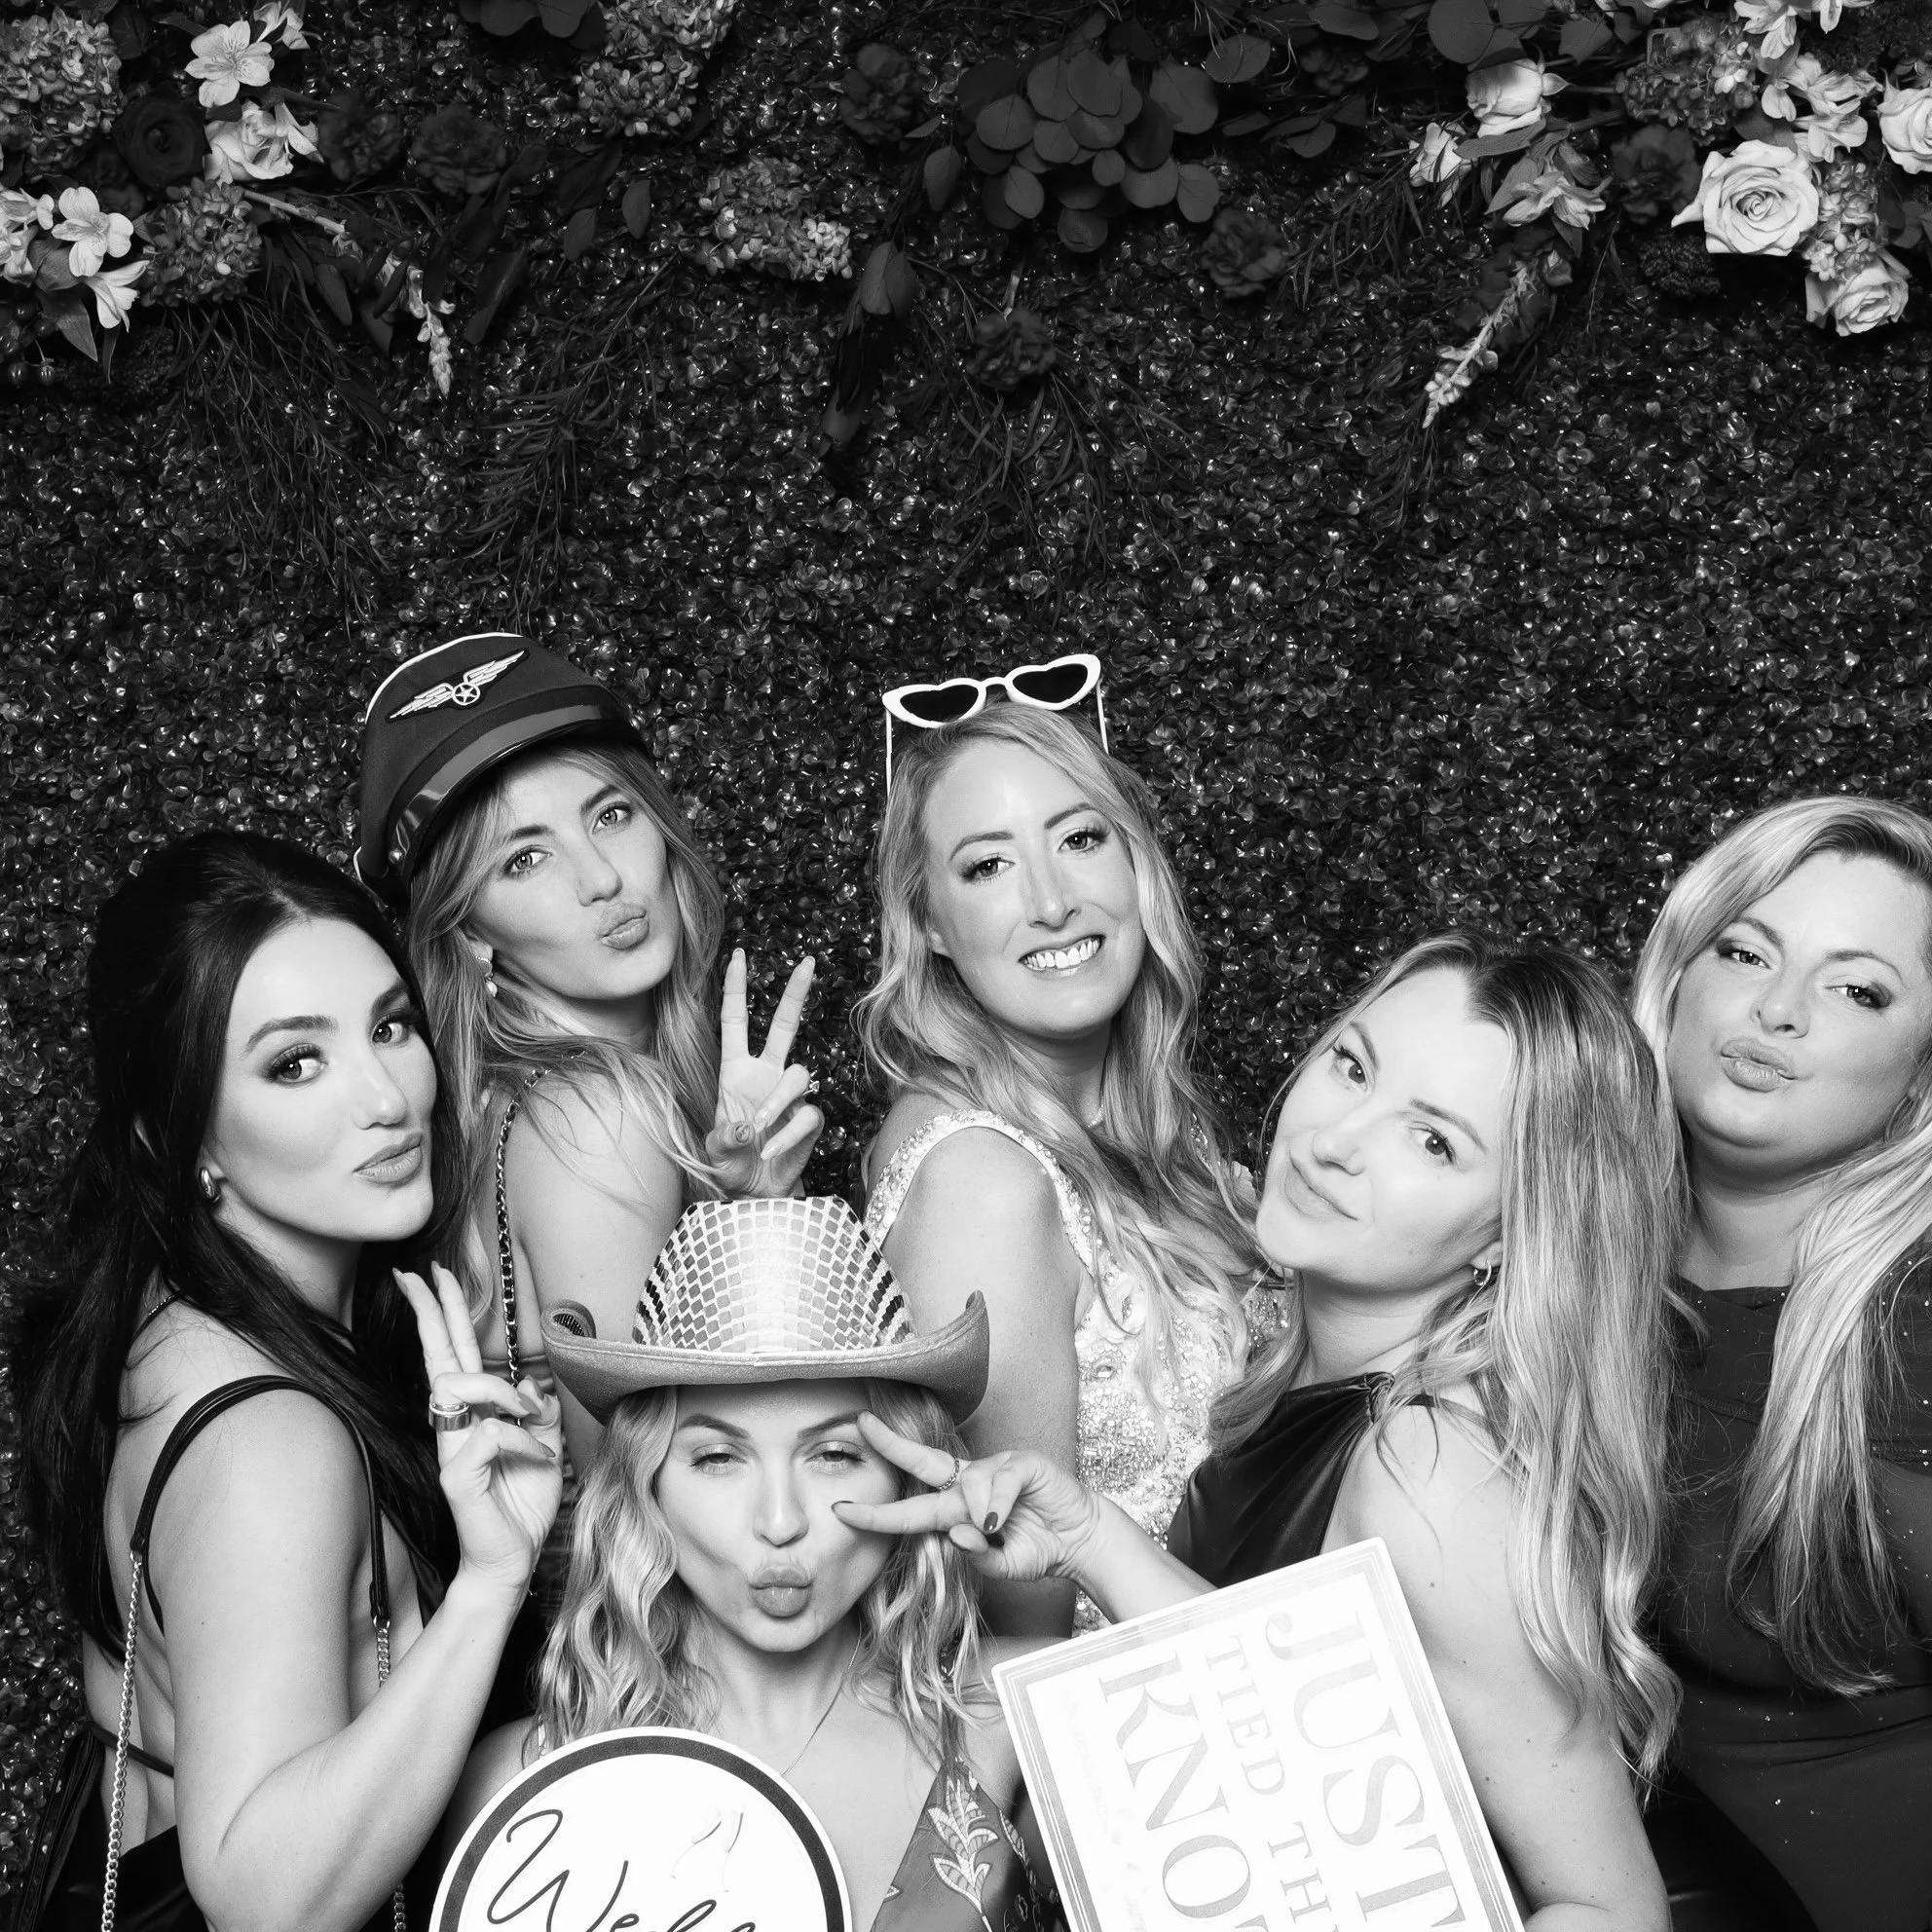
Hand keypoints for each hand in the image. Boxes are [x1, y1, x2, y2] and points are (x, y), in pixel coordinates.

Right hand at [394, 1264, 562, 1605]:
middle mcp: (455, 1425)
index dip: (444, 1313)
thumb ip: (537, 1410)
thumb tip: (532, 1379)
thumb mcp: (543, 1446)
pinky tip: (536, 1458)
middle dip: (432, 1310)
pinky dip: (523, 1440)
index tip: (432, 1275)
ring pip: (461, 1385)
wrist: (511, 1561)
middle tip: (417, 1273)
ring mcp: (451, 1449)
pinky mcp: (455, 1476)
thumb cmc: (522, 1503)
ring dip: (503, 1390)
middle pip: (439, 1356)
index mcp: (473, 1414)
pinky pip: (490, 1433)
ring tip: (529, 1416)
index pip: (455, 1353)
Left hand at [705, 948, 822, 1197]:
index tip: (738, 955)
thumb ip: (723, 1139)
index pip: (735, 1021)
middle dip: (794, 993)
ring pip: (797, 1075)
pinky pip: (806, 1115)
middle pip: (783, 1026)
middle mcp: (765, 1076)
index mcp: (736, 1071)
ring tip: (757, 1131)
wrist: (754, 1194)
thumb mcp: (713, 1151)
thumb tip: (747, 1127)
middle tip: (808, 962)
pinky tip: (770, 1150)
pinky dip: (786, 1134)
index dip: (736, 989)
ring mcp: (789, 1096)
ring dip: (776, 1102)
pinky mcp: (809, 1119)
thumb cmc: (730, 1166)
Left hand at [832, 1413, 1105, 1584]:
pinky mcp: (1022, 1463)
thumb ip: (976, 1557)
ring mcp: (996, 1468)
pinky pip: (999, 1481)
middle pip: (923, 1460)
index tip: (842, 1508)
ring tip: (998, 1532)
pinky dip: (997, 1505)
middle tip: (861, 1423)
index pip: (911, 1507)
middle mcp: (970, 1482)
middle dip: (890, 1443)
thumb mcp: (1000, 1567)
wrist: (1081, 1543)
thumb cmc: (1038, 1550)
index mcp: (957, 1508)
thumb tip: (955, 1534)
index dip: (877, 1511)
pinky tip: (1002, 1520)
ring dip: (977, 1515)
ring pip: (967, 1484)